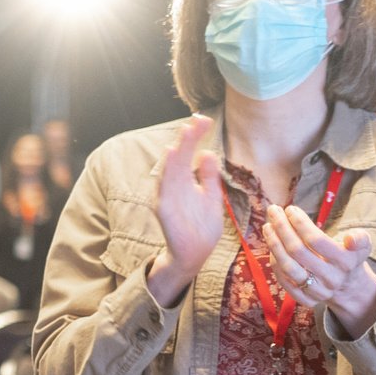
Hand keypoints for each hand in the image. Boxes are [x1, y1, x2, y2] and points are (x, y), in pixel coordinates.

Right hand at [152, 115, 224, 290]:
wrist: (195, 253)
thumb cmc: (201, 226)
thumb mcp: (210, 196)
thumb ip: (208, 176)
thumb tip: (208, 152)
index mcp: (186, 182)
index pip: (189, 155)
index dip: (195, 138)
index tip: (204, 121)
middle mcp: (175, 186)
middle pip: (179, 158)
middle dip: (188, 140)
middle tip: (197, 121)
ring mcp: (168, 196)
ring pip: (171, 169)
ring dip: (177, 151)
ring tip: (185, 134)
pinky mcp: (164, 208)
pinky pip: (165, 186)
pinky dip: (166, 171)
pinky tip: (171, 156)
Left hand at [265, 203, 375, 334]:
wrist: (350, 287)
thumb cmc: (350, 256)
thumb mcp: (362, 245)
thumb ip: (360, 239)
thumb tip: (351, 239)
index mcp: (347, 262)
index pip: (316, 241)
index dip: (300, 223)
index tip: (290, 209)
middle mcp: (332, 278)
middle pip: (298, 252)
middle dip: (282, 228)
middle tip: (273, 211)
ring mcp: (318, 291)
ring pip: (288, 267)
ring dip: (274, 244)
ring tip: (267, 227)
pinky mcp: (306, 300)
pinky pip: (285, 281)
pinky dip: (275, 263)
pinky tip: (272, 246)